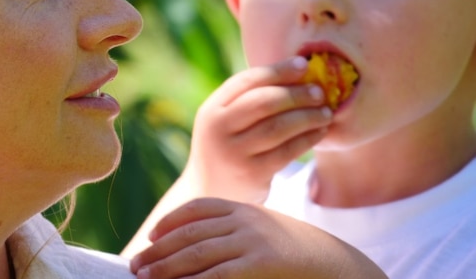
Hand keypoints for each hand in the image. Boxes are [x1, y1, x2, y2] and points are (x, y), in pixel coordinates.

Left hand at [130, 197, 387, 278]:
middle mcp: (244, 220)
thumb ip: (237, 234)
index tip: (152, 233)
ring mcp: (250, 242)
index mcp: (245, 208)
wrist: (341, 268)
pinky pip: (215, 275)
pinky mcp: (258, 265)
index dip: (171, 221)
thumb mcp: (268, 233)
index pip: (198, 208)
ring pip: (195, 254)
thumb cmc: (302, 255)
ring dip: (165, 267)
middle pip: (189, 232)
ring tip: (145, 277)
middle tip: (137, 264)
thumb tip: (200, 246)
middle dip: (159, 249)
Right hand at [185, 56, 330, 202]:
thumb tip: (294, 73)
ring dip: (307, 116)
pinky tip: (320, 132)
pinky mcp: (252, 173)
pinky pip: (288, 150)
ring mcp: (234, 152)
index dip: (277, 70)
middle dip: (296, 93)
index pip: (246, 81)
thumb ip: (246, 101)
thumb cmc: (226, 148)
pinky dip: (308, 138)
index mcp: (211, 109)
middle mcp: (218, 129)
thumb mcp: (224, 122)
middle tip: (320, 91)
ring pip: (279, 126)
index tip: (303, 64)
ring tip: (326, 112)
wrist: (210, 193)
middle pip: (264, 102)